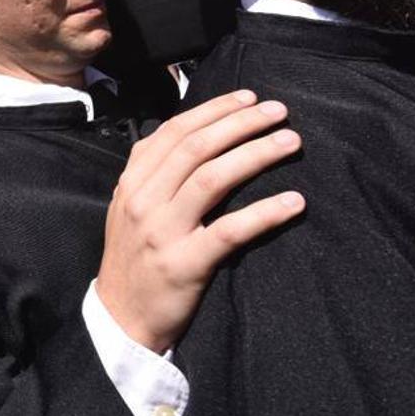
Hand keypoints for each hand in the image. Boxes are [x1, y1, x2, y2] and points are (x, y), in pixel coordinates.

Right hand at [95, 90, 304, 352]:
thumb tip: (188, 134)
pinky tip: (293, 202)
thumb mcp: (128, 208)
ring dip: (257, 154)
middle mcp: (143, 200)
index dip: (214, 110)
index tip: (248, 98)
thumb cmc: (133, 259)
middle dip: (242, 123)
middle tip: (279, 112)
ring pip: (213, 178)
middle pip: (197, 147)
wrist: (120, 317)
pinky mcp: (185, 263)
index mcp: (132, 182)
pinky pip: (230, 230)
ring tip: (290, 141)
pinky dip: (265, 212)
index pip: (174, 132)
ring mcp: (162, 231)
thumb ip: (151, 173)